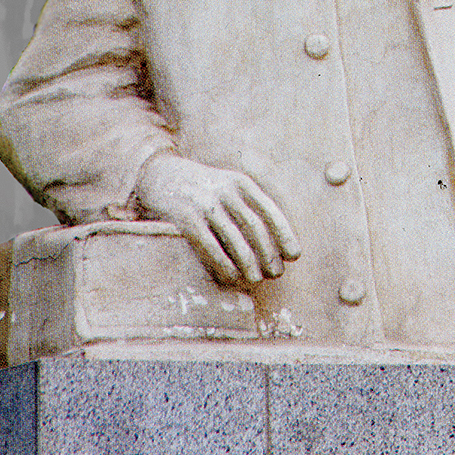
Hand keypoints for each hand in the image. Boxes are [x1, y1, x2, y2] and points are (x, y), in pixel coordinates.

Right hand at [135, 153, 300, 286]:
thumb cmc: (201, 187)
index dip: (284, 234)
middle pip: (255, 227)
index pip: (269, 210)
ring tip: (257, 280)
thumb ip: (247, 204)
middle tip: (276, 273)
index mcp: (240, 182)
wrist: (159, 174)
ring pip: (235, 239)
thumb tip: (272, 239)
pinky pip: (210, 247)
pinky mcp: (186, 219)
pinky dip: (224, 264)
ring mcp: (205, 204)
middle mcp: (226, 191)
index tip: (294, 255)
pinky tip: (232, 276)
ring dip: (249, 263)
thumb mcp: (227, 185)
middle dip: (269, 253)